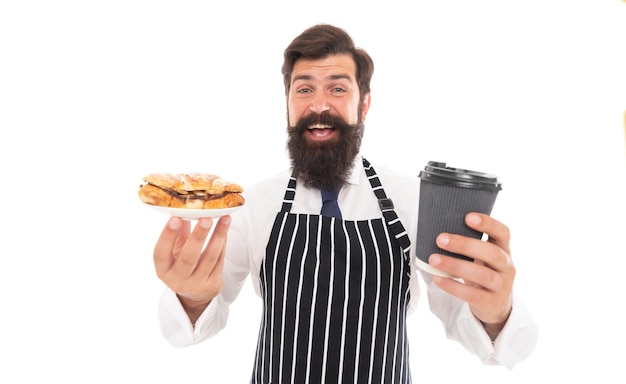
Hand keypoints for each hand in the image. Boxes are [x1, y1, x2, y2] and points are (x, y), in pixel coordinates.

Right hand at [153, 215, 231, 321]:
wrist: (195, 294)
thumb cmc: (182, 266)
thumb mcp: (175, 252)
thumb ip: (179, 234)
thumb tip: (184, 210)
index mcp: (163, 270)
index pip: (161, 253)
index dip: (168, 235)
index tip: (176, 217)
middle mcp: (177, 280)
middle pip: (188, 257)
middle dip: (198, 235)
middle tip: (206, 217)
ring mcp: (196, 284)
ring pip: (209, 258)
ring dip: (218, 236)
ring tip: (224, 218)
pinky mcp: (212, 285)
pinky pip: (220, 260)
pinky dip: (223, 243)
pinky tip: (225, 230)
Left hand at [428, 213, 513, 335]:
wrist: (495, 305)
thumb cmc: (482, 271)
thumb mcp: (483, 256)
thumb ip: (470, 243)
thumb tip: (437, 227)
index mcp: (504, 249)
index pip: (503, 233)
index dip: (488, 224)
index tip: (468, 217)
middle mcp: (506, 266)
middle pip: (492, 253)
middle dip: (465, 245)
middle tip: (441, 239)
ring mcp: (501, 285)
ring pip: (482, 275)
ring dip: (456, 265)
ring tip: (434, 259)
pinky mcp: (491, 302)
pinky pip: (472, 295)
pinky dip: (453, 286)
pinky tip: (437, 278)